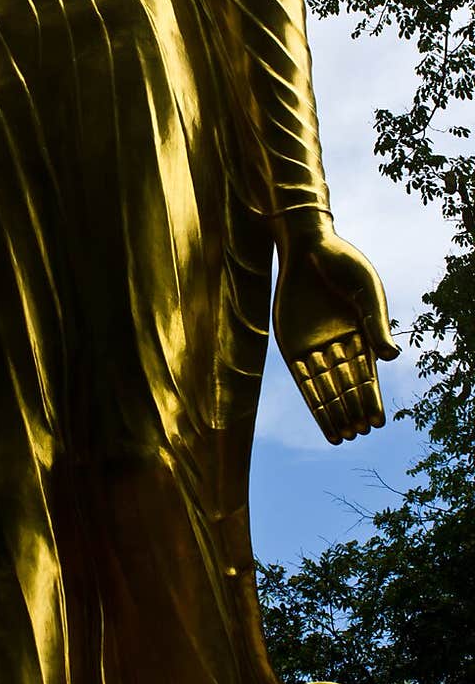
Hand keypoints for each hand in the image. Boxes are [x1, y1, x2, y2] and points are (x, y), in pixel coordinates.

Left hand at [272, 221, 399, 444]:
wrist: (306, 246)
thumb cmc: (342, 263)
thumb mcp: (366, 291)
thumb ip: (376, 323)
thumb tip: (391, 358)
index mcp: (361, 335)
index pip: (367, 375)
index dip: (371, 399)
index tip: (377, 422)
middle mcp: (339, 346)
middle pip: (347, 386)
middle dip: (352, 411)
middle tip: (358, 434)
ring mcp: (314, 348)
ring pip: (326, 389)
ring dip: (334, 413)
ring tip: (342, 436)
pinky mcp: (291, 347)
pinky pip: (304, 380)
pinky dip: (313, 400)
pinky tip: (322, 419)